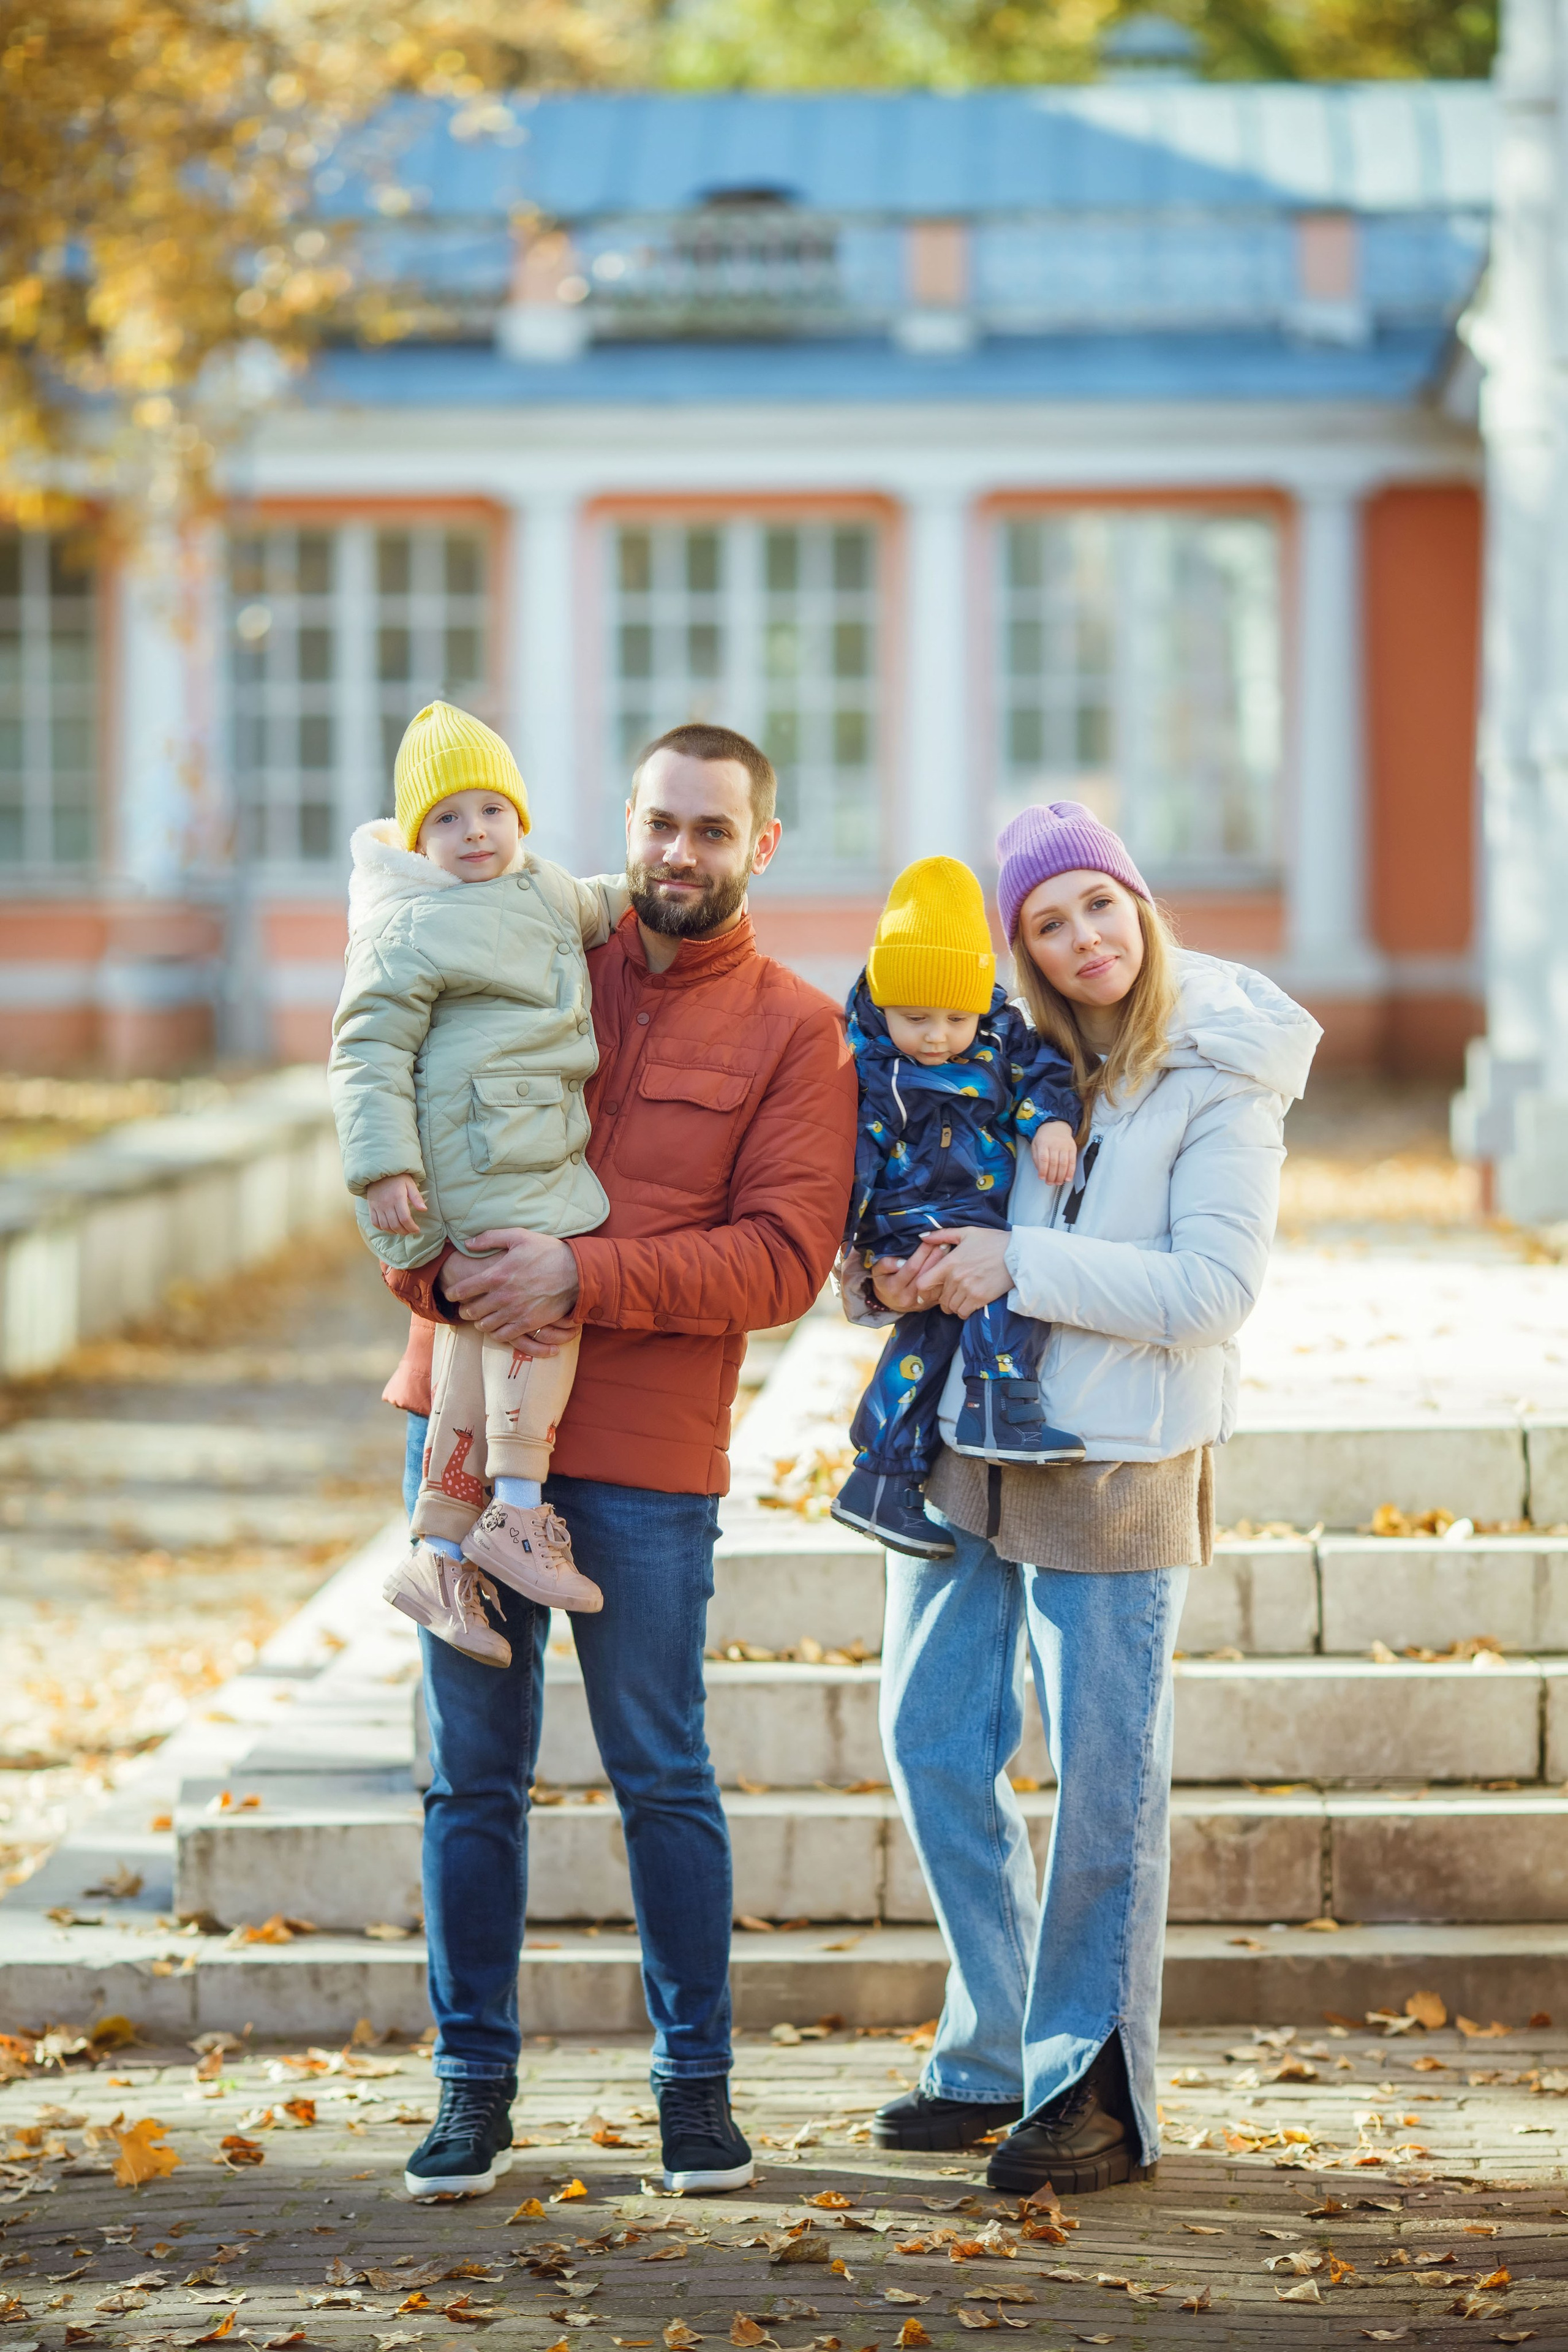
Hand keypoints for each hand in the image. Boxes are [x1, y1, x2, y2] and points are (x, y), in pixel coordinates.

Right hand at [366, 1173, 426, 1234]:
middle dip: (404, 1231)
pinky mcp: (371, 1207)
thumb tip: (424, 1210)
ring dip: (394, 1232)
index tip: (417, 1230)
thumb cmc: (397, 1177)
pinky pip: (375, 1222)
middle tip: (410, 1231)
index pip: (405, 1218)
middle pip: (395, 1224)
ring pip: (385, 1226)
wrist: (379, 1171)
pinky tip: (389, 1228)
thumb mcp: (410, 1184)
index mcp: (398, 1197)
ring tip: (401, 1231)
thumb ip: (416, 1197)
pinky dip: (382, 1228)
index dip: (411, 1227)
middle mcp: (386, 1204)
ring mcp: (377, 1206)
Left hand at [439, 1228, 580, 1350]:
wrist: (575, 1272)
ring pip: (485, 1325)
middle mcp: (502, 1296)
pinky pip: (503, 1335)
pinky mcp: (527, 1323)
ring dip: (479, 1322)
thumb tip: (468, 1243)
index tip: (451, 1293)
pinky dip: (496, 1333)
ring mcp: (515, 1312)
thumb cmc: (547, 1251)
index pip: (464, 1289)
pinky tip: (497, 1327)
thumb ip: (490, 1238)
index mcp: (496, 1274)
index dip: (453, 1293)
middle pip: (471, 1311)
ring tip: (480, 1317)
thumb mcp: (518, 1236)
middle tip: (465, 1307)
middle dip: (464, 1309)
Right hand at [869, 1237, 952, 1313]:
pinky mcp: (929, 1304)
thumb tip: (901, 1262)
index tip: (929, 1240)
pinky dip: (945, 1276)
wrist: (890, 1303)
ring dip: (942, 1265)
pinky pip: (940, 1289)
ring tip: (949, 1250)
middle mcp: (907, 1296)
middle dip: (935, 1256)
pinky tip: (949, 1264)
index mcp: (894, 1287)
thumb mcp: (877, 1271)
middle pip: (925, 1273)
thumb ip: (885, 1264)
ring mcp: (919, 1302)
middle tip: (944, 1242)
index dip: (921, 1253)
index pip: (911, 1267)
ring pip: (934, 1281)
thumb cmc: (884, 1282)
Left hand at [917, 1226, 1014, 1318]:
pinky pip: (963, 1313)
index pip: (923, 1283)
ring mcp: (968, 1290)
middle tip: (952, 1294)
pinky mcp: (980, 1299)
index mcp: (949, 1262)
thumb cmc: (992, 1241)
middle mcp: (956, 1278)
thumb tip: (923, 1236)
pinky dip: (964, 1311)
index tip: (928, 1291)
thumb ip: (942, 1235)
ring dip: (954, 1306)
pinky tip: (969, 1304)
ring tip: (961, 1299)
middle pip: (939, 1299)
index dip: (922, 1290)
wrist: (1018, 1254)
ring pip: (951, 1307)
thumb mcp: (967, 1232)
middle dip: (944, 1298)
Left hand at [1030, 1120, 1077, 1185]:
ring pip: (1064, 1164)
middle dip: (1052, 1176)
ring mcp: (1064, 1146)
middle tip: (1050, 1182)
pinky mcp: (1072, 1148)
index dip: (1043, 1170)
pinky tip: (1068, 1178)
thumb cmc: (1045, 1137)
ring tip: (1058, 1182)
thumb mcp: (1035, 1144)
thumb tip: (1040, 1171)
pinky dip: (1071, 1171)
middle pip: (1054, 1163)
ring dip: (1061, 1176)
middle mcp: (1055, 1144)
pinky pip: (1072, 1161)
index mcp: (1043, 1143)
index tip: (1042, 1178)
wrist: (1056, 1126)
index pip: (1043, 1159)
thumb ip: (1036, 1158)